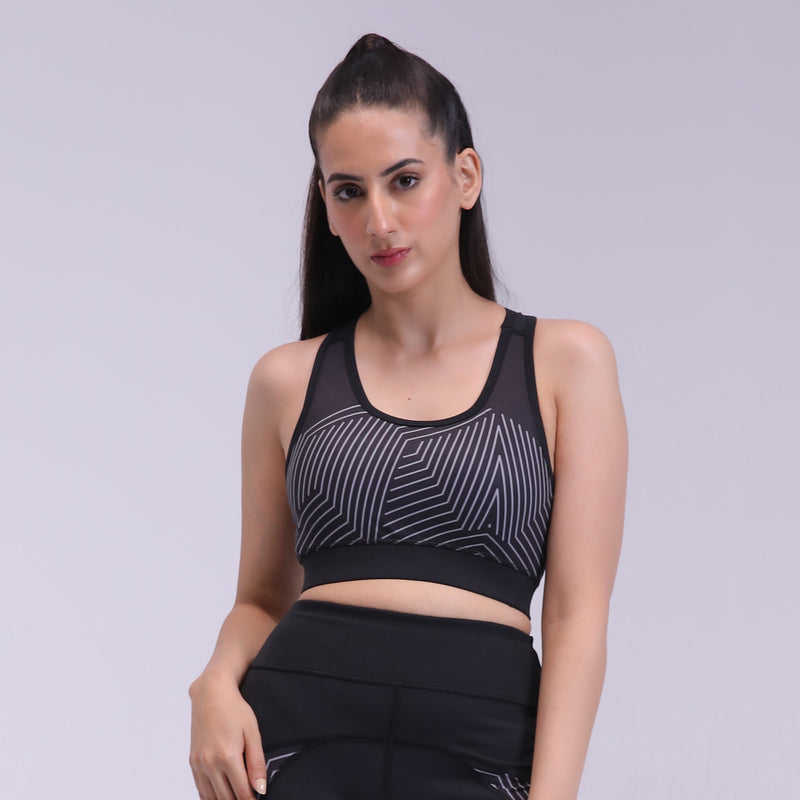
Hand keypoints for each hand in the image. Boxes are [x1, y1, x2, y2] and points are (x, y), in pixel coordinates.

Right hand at [189, 674, 266, 798]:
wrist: (210, 694)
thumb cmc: (233, 709)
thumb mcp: (252, 732)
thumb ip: (257, 763)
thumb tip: (261, 788)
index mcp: (227, 756)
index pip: (241, 792)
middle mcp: (210, 763)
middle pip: (225, 798)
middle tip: (249, 799)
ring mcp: (199, 764)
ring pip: (211, 797)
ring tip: (236, 797)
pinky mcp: (192, 762)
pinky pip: (200, 789)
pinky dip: (210, 797)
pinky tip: (220, 795)